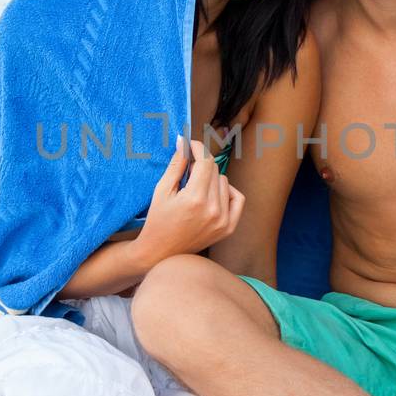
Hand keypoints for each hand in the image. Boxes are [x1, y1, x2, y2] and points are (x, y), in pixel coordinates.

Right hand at [132, 139, 244, 266]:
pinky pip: (237, 198)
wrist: (161, 253)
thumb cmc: (158, 221)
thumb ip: (176, 164)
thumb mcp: (162, 190)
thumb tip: (183, 141)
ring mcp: (223, 220)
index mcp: (195, 199)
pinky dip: (228, 191)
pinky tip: (213, 194)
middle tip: (187, 171)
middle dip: (200, 164)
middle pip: (215, 170)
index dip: (197, 148)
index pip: (205, 161)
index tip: (190, 145)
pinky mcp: (228, 228)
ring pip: (225, 182)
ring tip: (195, 187)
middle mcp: (213, 210)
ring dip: (211, 179)